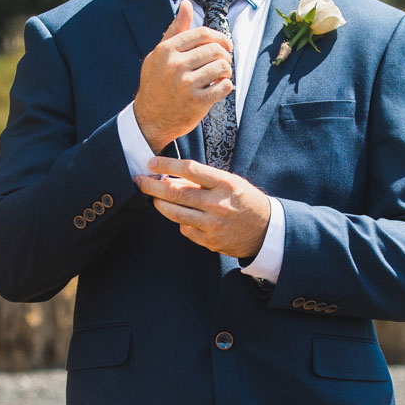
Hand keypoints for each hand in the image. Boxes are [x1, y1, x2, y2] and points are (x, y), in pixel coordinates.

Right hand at [133, 1, 233, 150]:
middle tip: (224, 61)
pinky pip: (224, 87)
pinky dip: (226, 85)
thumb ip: (175, 30)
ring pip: (222, 67)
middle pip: (215, 49)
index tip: (225, 45)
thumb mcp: (159, 54)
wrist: (149, 119)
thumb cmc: (155, 83)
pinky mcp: (197, 102)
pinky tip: (220, 87)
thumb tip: (187, 4)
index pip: (203, 33)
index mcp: (167, 50)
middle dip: (225, 54)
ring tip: (222, 74)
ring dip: (227, 70)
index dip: (220, 37)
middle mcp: (176, 65)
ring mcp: (186, 84)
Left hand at [135, 156, 270, 258]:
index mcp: (225, 183)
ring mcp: (213, 225)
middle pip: (176, 193)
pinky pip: (184, 229)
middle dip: (152, 186)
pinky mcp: (210, 241)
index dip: (166, 165)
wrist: (266, 230)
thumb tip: (169, 178)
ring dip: (159, 204)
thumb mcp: (228, 183)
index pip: (189, 169)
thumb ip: (201, 181)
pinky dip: (179, 220)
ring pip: (175, 214)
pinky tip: (181, 215)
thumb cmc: (243, 200)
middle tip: (139, 181)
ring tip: (152, 198)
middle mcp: (218, 204)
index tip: (151, 162)